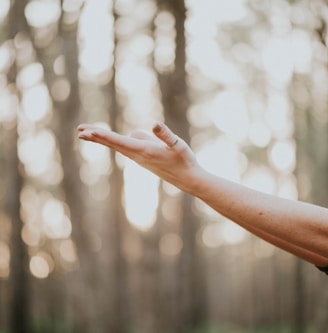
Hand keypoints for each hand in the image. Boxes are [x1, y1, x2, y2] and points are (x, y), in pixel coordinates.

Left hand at [77, 122, 199, 190]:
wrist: (188, 179)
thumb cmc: (184, 161)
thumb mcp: (178, 145)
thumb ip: (166, 135)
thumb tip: (154, 124)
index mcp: (144, 151)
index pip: (119, 141)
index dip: (102, 136)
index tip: (87, 132)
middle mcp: (138, 156)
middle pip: (113, 144)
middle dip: (96, 137)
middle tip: (79, 131)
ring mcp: (140, 158)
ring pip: (118, 145)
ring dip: (103, 139)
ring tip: (88, 133)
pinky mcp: (143, 159)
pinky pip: (126, 147)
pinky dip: (115, 142)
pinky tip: (115, 139)